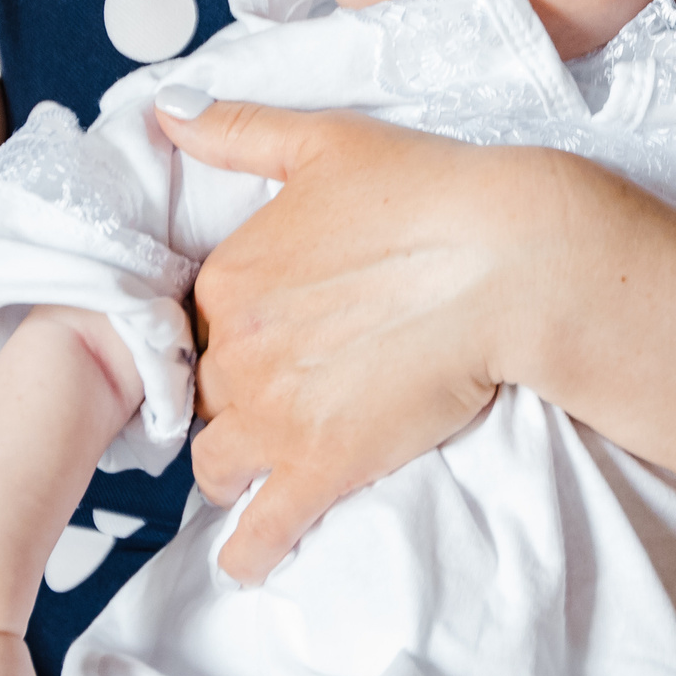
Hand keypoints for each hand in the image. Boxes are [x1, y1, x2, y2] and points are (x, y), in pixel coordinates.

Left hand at [158, 98, 546, 582]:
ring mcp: (275, 415)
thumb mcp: (325, 142)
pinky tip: (252, 561)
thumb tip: (165, 114)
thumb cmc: (430, 192)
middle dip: (238, 397)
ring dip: (236, 465)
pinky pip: (260, 530)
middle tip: (292, 393)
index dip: (236, 333)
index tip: (273, 336)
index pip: (203, 323)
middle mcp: (236, 348)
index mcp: (230, 274)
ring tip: (267, 468)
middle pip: (210, 392)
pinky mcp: (322, 468)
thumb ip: (238, 133)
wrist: (510, 260)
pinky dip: (250, 550)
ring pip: (218, 460)